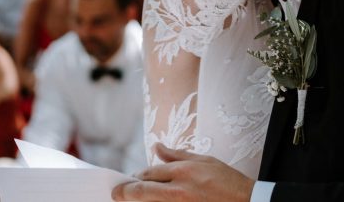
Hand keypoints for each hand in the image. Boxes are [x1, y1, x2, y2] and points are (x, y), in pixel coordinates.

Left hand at [112, 144, 254, 201]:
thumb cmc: (227, 181)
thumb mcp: (204, 160)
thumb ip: (176, 155)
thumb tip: (155, 147)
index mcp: (183, 171)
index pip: (148, 172)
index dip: (136, 176)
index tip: (131, 179)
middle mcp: (177, 190)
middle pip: (140, 191)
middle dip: (124, 191)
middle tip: (116, 193)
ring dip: (137, 201)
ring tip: (132, 198)